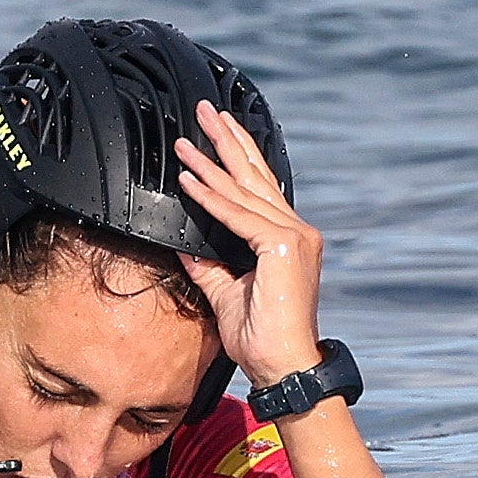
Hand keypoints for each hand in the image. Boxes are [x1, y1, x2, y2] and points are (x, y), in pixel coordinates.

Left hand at [173, 100, 324, 387]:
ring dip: (211, 162)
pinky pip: (236, 217)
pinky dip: (210, 198)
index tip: (211, 137)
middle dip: (227, 140)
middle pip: (255, 176)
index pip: (258, 189)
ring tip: (185, 140)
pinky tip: (189, 179)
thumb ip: (206, 265)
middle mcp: (296, 231)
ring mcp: (294, 236)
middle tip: (205, 111)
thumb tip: (181, 244)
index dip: (234, 160)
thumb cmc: (260, 338)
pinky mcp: (282, 248)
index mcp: (286, 238)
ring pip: (244, 190)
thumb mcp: (225, 294)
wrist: (283, 366)